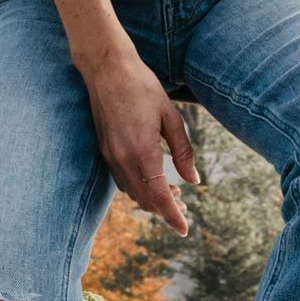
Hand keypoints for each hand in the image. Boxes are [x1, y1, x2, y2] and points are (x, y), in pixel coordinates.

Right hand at [81, 53, 198, 234]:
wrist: (107, 70)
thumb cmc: (143, 88)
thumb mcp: (171, 117)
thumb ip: (183, 152)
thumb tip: (194, 180)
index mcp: (143, 151)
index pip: (159, 196)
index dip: (173, 216)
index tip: (185, 230)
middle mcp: (123, 159)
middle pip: (145, 200)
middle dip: (165, 210)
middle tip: (186, 211)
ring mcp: (110, 156)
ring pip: (132, 193)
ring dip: (152, 200)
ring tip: (175, 196)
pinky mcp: (105, 151)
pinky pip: (122, 181)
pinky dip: (139, 188)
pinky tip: (153, 181)